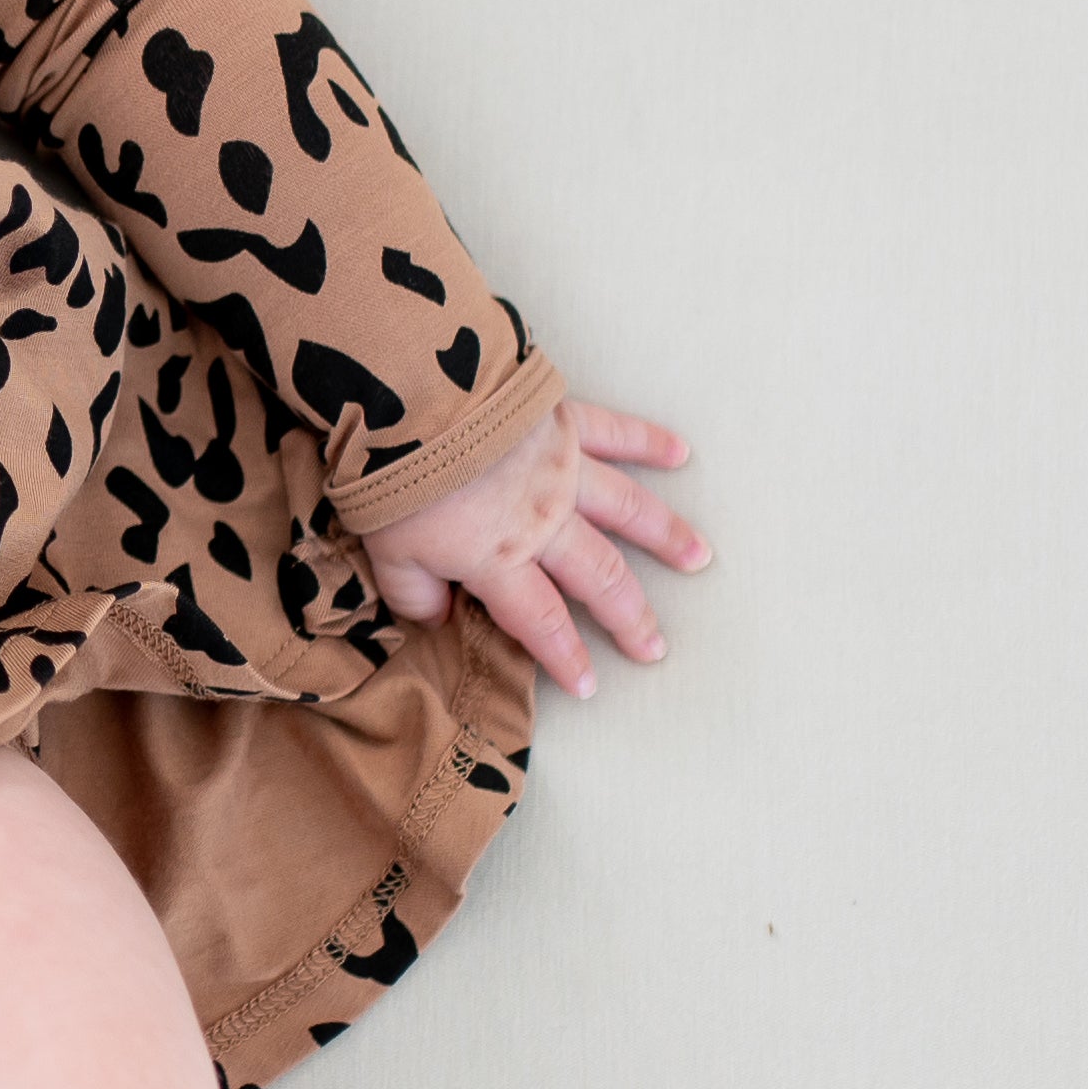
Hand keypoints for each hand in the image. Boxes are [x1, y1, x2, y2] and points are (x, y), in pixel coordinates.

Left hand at [359, 398, 706, 699]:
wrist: (415, 403)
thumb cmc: (395, 481)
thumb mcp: (389, 554)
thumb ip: (414, 596)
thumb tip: (438, 621)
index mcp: (500, 560)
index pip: (540, 621)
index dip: (565, 656)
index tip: (589, 685)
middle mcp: (544, 523)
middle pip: (597, 577)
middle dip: (629, 615)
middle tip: (655, 645)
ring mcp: (562, 472)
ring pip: (625, 512)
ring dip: (664, 535)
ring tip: (698, 558)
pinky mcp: (563, 422)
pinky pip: (615, 433)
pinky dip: (649, 441)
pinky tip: (680, 452)